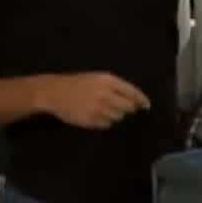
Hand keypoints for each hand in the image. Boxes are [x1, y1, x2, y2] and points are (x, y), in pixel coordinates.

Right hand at [36, 72, 150, 129]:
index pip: (132, 92)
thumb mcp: (98, 78)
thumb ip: (117, 87)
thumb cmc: (78, 83)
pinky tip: (96, 115)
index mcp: (108, 80)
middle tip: (122, 108)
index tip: (147, 106)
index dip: (142, 100)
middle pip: (128, 108)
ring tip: (104, 109)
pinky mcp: (90, 120)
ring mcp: (97, 108)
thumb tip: (137, 100)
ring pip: (118, 117)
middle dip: (128, 109)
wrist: (54, 92)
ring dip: (116, 115)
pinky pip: (107, 124)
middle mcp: (105, 94)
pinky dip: (105, 121)